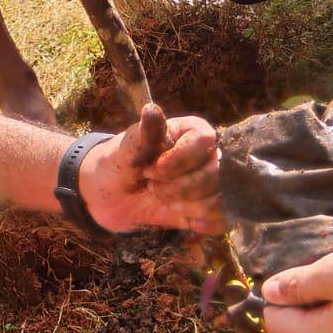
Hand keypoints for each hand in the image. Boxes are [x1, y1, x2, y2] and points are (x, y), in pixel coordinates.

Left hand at [80, 103, 221, 233]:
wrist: (109, 198)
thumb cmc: (116, 164)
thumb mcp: (125, 150)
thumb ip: (144, 135)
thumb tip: (151, 109)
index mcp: (190, 132)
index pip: (206, 141)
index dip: (178, 160)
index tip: (149, 170)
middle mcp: (207, 155)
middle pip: (217, 173)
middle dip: (180, 188)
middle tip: (152, 187)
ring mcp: (210, 183)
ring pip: (221, 198)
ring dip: (187, 206)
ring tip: (163, 200)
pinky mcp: (209, 209)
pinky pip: (224, 218)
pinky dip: (202, 222)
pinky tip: (184, 220)